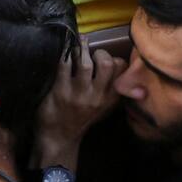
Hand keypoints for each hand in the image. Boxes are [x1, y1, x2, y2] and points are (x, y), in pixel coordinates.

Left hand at [36, 36, 122, 151]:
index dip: (114, 58)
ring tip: (74, 44)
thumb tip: (113, 62)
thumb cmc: (80, 118)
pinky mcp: (60, 92)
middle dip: (99, 52)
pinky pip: (63, 66)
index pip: (122, 71)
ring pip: (85, 63)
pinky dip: (63, 54)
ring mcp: (79, 94)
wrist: (59, 137)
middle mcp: (98, 96)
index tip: (104, 56)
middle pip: (107, 64)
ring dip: (79, 49)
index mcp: (111, 98)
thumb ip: (109, 88)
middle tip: (89, 50)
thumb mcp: (102, 106)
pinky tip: (61, 51)